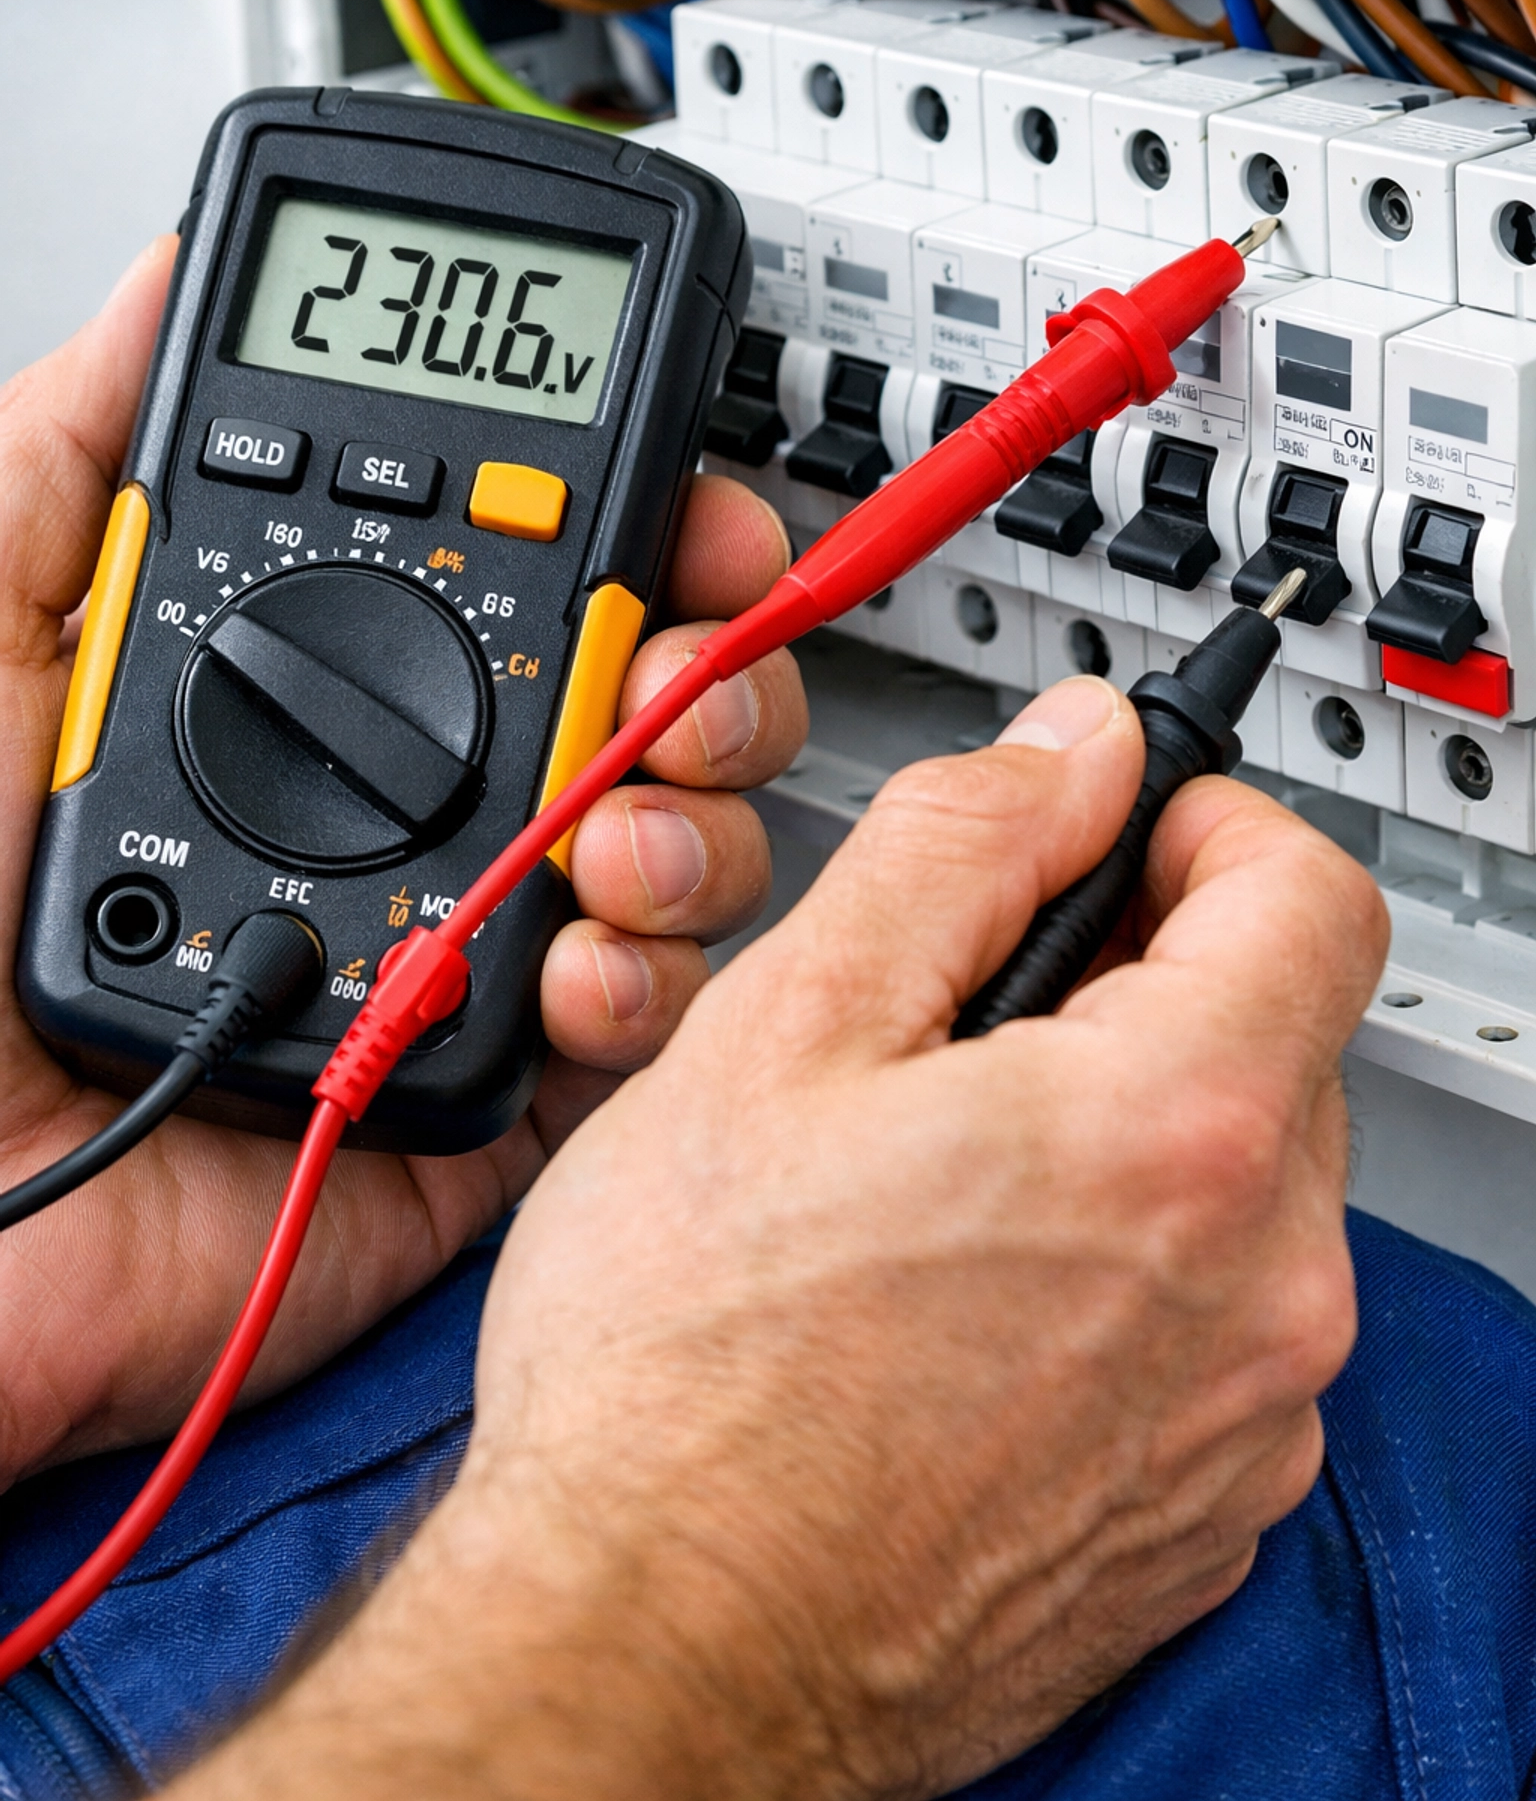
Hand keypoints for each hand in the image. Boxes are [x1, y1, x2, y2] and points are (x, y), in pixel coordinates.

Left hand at [0, 241, 805, 1487]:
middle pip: (652, 704)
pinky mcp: (474, 1086)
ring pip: (680, 852)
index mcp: (326, 678)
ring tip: (615, 833)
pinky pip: (630, 1032)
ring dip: (698, 822)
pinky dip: (646, 985)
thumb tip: (168, 271)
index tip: (690, 512)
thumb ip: (82, 442)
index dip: (644, 526)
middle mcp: (417, 798)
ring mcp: (458, 937)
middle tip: (679, 673)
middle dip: (716, 670)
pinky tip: (577, 958)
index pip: (534, 571)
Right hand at [188, 675, 1387, 1800]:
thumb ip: (958, 846)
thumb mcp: (786, 1025)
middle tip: (969, 1018)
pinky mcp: (1202, 1518)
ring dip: (1125, 1142)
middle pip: (1275, 1043)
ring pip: (1238, 1193)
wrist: (653, 1651)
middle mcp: (1259, 1291)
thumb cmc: (685, 1375)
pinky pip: (1213, 1333)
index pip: (1308, 894)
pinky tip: (963, 1306)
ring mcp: (1243, 1422)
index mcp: (1175, 1135)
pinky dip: (1123, 1283)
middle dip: (1144, 986)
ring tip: (938, 1180)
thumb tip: (1067, 755)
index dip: (1206, 822)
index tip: (1117, 829)